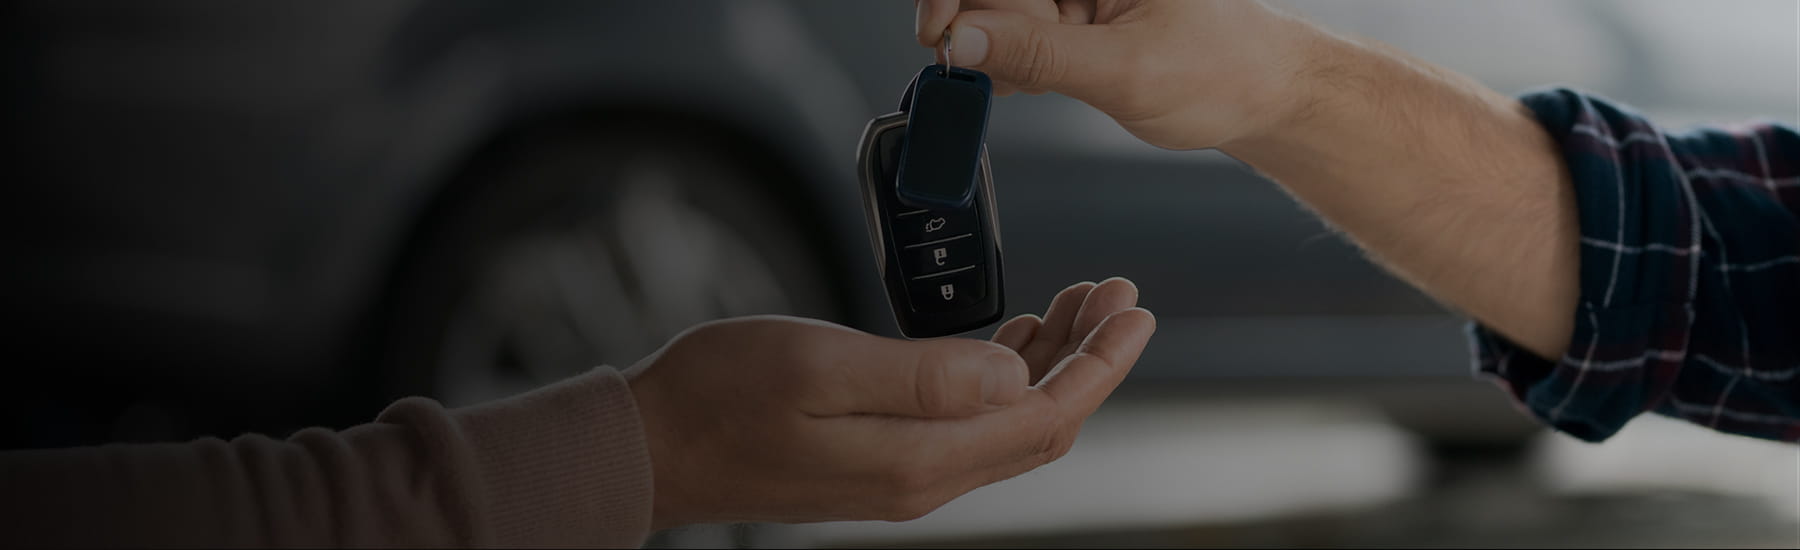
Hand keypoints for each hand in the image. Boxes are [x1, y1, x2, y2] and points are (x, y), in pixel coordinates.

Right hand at [623, 278, 1152, 528]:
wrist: (651, 445)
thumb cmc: (718, 395)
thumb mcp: (820, 366)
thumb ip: (924, 376)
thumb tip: (1015, 374)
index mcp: (917, 459)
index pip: (1042, 416)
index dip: (1099, 365)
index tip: (1134, 312)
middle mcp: (920, 478)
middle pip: (1037, 423)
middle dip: (1088, 358)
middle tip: (1117, 296)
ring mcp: (899, 474)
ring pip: (1006, 423)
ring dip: (1050, 363)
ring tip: (1079, 305)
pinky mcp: (878, 461)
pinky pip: (967, 424)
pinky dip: (1003, 377)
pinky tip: (1011, 340)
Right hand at [913, 0, 1322, 149]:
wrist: (1266, 98)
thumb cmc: (1226, 72)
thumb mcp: (1123, 71)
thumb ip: (1037, 55)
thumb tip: (964, 40)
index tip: (939, 33)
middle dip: (976, 29)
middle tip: (978, 72)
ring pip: (1001, 11)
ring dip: (996, 50)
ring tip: (1030, 82)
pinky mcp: (1078, 16)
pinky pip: (1021, 29)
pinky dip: (1014, 60)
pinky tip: (1033, 81)